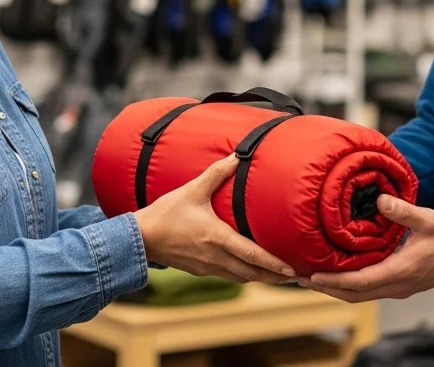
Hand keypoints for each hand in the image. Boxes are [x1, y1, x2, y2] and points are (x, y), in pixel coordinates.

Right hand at [135, 154, 295, 284]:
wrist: (140, 238)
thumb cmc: (166, 214)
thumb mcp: (192, 190)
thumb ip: (216, 173)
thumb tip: (236, 155)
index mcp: (217, 238)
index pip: (252, 255)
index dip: (274, 264)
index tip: (291, 269)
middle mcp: (215, 257)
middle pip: (251, 273)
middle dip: (273, 276)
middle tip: (292, 276)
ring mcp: (207, 267)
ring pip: (240, 277)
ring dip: (259, 278)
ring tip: (276, 275)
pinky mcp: (198, 270)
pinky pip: (226, 276)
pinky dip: (241, 275)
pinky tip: (246, 269)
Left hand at [298, 195, 433, 301]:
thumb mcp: (428, 219)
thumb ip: (403, 211)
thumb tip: (380, 200)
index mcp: (401, 271)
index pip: (360, 282)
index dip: (334, 280)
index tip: (313, 274)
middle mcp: (396, 285)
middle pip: (354, 295)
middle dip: (327, 288)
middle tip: (302, 278)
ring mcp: (398, 289)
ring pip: (360, 295)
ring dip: (336, 289)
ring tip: (313, 278)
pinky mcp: (399, 286)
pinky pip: (368, 291)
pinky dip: (349, 286)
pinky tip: (338, 276)